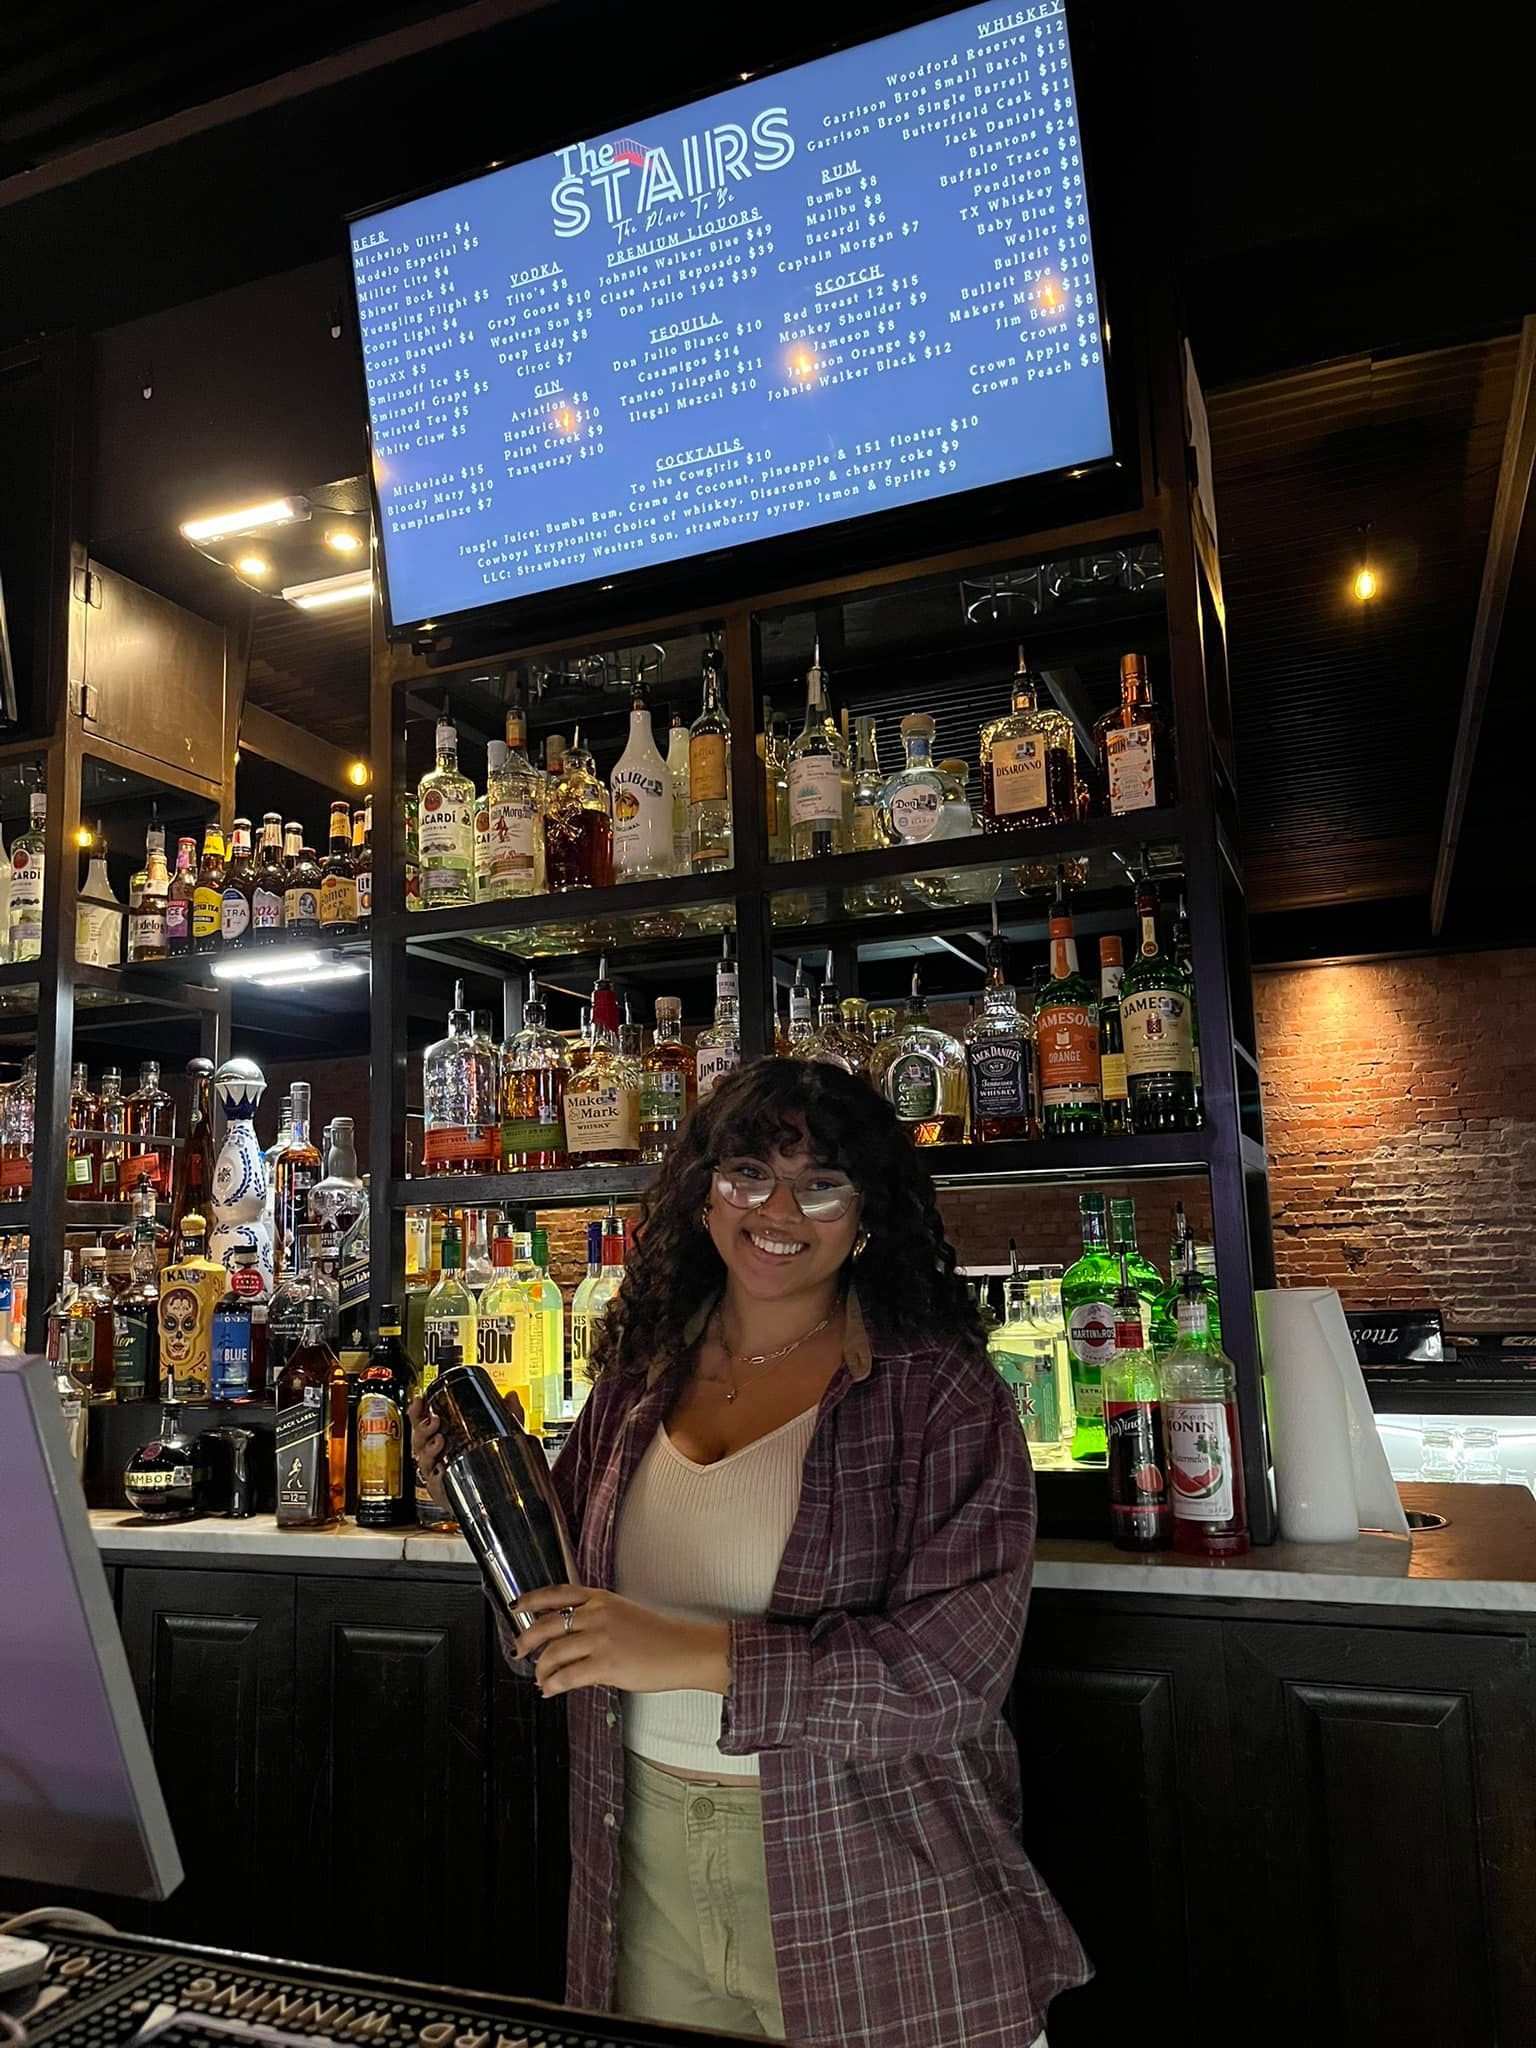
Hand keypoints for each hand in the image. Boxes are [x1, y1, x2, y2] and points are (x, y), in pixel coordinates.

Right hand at [408, 1391, 522, 1513]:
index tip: (419, 1400)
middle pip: (419, 1439)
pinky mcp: (441, 1491)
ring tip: (439, 1441)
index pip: (423, 1421)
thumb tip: (511, 1396)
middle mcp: (434, 1454)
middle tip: (434, 1421)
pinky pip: (434, 1484)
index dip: (417, 1410)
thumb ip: (506, 1413)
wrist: (490, 1495)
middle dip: (423, 1428)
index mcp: (441, 1436)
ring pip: (423, 1460)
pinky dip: (436, 1477)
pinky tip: (441, 1470)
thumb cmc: (487, 1462)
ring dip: (428, 1450)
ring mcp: (436, 1473)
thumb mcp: (499, 1433)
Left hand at [516, 1585, 730, 1699]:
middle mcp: (597, 1614)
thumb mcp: (624, 1614)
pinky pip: (567, 1676)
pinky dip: (553, 1685)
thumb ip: (596, 1620)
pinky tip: (550, 1689)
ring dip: (541, 1669)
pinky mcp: (605, 1665)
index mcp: (601, 1598)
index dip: (532, 1599)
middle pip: (548, 1624)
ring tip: (540, 1678)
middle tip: (519, 1650)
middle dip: (527, 1639)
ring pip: (554, 1653)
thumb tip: (570, 1639)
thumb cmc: (660, 1636)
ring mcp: (600, 1639)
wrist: (684, 1650)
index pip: (558, 1593)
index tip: (516, 1606)